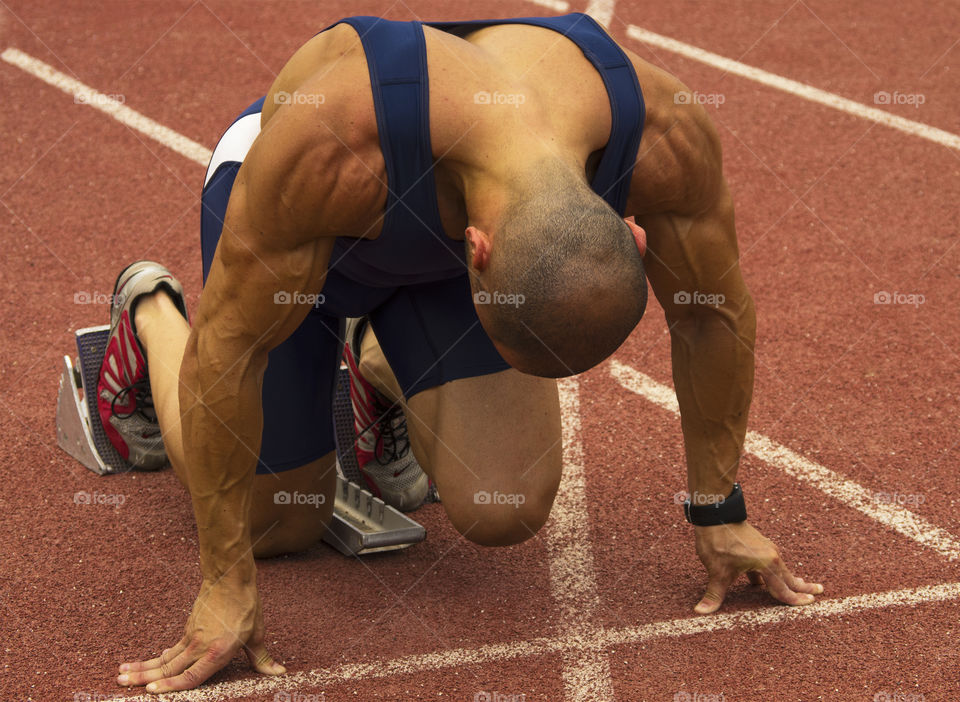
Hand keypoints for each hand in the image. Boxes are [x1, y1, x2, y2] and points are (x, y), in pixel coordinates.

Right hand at [117, 578, 284, 692]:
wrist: (231, 577)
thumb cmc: (246, 606)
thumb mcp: (257, 634)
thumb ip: (261, 658)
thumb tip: (279, 673)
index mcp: (218, 651)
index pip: (191, 676)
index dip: (171, 687)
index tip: (151, 692)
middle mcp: (201, 646)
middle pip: (168, 668)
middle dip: (144, 678)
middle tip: (121, 683)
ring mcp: (192, 637)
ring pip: (164, 658)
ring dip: (142, 667)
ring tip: (120, 673)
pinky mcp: (189, 628)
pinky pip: (171, 649)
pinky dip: (157, 659)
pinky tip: (149, 665)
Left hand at [693, 521, 822, 613]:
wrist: (715, 514)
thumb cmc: (717, 542)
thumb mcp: (717, 571)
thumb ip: (713, 594)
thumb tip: (701, 612)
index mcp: (767, 564)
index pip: (783, 589)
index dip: (794, 600)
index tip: (809, 604)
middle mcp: (772, 556)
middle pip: (789, 577)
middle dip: (803, 587)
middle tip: (820, 592)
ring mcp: (767, 549)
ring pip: (781, 569)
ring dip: (790, 579)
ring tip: (802, 585)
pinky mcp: (760, 545)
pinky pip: (771, 563)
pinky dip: (775, 572)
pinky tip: (767, 579)